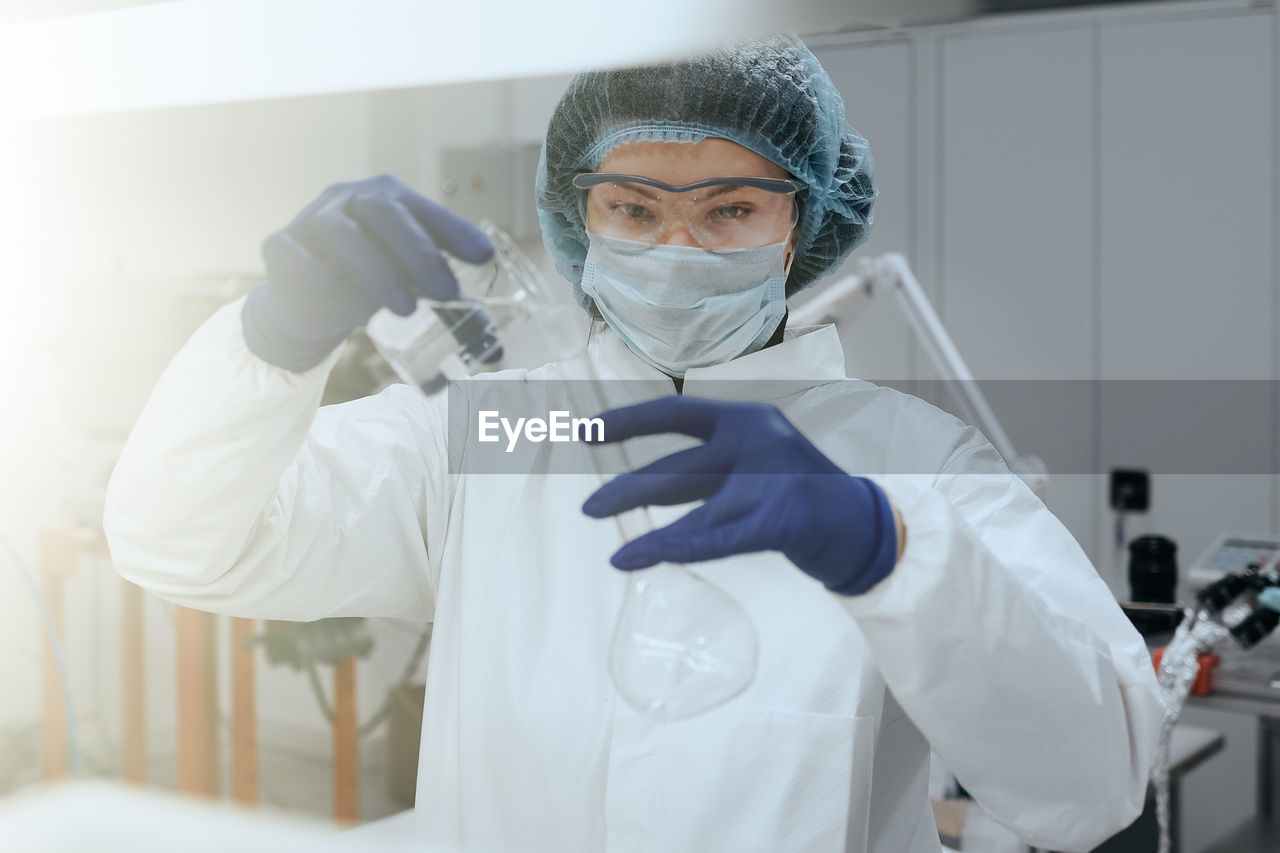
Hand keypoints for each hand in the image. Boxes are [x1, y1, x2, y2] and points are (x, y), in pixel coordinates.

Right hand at [242, 174, 492, 370]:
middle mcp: (348, 200)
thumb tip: (490, 336)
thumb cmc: (365, 284)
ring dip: (377, 271)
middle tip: (446, 292)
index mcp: (386, 200)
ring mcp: (311, 219)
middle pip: (384, 211)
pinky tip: (342, 306)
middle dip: (419, 252)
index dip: (453, 230)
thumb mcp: (407, 284)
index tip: (483, 257)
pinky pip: (295, 257)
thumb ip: (442, 297)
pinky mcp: (278, 246)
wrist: (303, 304)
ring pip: (342, 234)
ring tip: (405, 309)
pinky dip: (319, 280)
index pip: (422, 209)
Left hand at [582, 396, 900, 595]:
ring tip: (608, 544)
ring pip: (691, 504)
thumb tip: (642, 485)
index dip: (628, 422)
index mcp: (746, 419)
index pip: (675, 413)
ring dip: (644, 524)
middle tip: (589, 508)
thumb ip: (707, 467)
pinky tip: (638, 556)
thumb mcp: (754, 462)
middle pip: (677, 466)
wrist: (863, 524)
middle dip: (628, 488)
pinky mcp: (781, 518)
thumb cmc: (800, 494)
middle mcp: (756, 441)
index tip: (586, 431)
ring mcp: (771, 479)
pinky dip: (670, 548)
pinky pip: (713, 537)